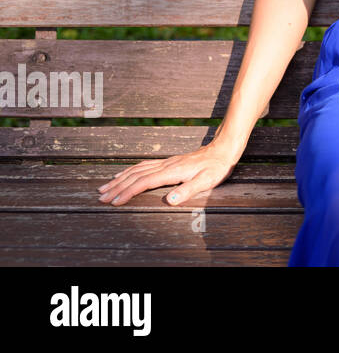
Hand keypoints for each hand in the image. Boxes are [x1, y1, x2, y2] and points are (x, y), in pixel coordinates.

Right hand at [96, 143, 237, 206]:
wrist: (223, 149)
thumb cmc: (216, 167)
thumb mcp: (207, 181)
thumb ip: (188, 190)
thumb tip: (170, 200)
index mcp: (172, 172)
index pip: (144, 183)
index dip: (128, 192)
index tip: (114, 202)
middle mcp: (165, 165)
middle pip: (135, 176)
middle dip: (117, 187)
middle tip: (100, 197)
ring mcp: (166, 162)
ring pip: (136, 170)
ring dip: (119, 178)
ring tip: (104, 187)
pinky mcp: (168, 162)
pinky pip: (143, 165)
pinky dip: (129, 170)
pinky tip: (123, 173)